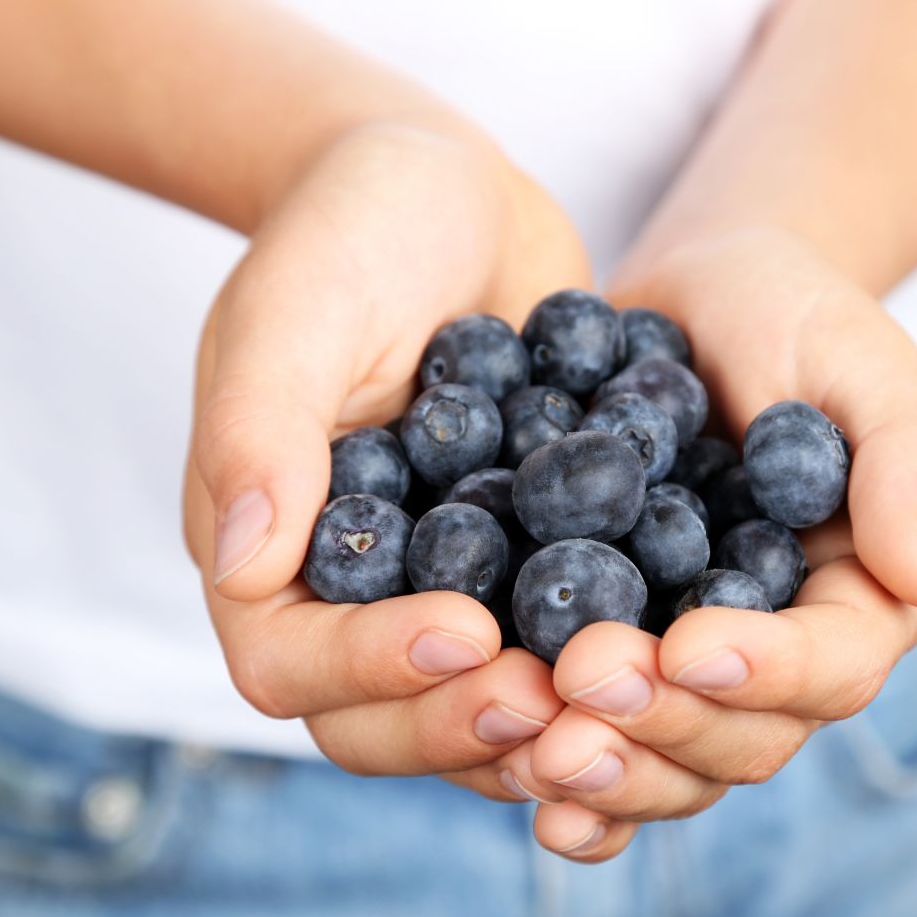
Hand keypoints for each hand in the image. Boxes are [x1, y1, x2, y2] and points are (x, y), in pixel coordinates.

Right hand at [183, 122, 589, 788]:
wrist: (450, 194)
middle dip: (463, 721)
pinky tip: (674, 652)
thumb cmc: (351, 229)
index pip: (288, 662)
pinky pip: (551, 648)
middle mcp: (345, 594)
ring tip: (623, 692)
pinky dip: (600, 664)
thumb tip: (243, 566)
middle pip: (380, 721)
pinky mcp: (520, 572)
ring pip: (471, 706)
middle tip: (557, 700)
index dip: (371, 669)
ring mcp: (437, 591)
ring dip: (542, 721)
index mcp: (264, 550)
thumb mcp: (295, 308)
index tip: (469, 629)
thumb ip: (261, 431)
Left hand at [481, 227, 916, 860]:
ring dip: (611, 771)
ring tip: (538, 753)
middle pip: (747, 738)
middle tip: (582, 682)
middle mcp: (783, 655)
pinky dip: (570, 787)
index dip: (766, 670)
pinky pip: (607, 745)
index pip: (836, 664)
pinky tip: (519, 790)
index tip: (689, 645)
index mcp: (863, 596)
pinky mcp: (622, 656)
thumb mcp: (856, 356)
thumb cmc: (790, 313)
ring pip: (675, 765)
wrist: (691, 302)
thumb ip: (906, 458)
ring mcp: (696, 668)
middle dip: (667, 724)